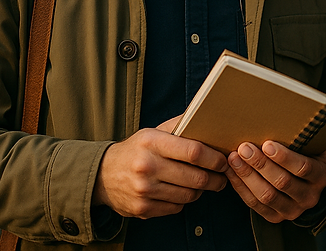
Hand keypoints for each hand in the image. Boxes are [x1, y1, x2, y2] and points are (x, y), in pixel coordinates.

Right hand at [93, 116, 228, 218]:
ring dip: (201, 191)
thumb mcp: (153, 132)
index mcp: (152, 143)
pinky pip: (176, 207)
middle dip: (215, 179)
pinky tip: (182, 191)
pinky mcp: (142, 209)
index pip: (193, 151)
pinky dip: (184, 201)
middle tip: (222, 176)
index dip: (214, 158)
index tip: (223, 160)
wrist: (102, 175)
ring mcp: (144, 190)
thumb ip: (179, 126)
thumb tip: (207, 117)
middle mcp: (147, 166)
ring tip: (204, 183)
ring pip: (189, 195)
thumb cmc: (136, 150)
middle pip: (196, 177)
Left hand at [225, 141, 325, 222]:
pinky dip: (241, 187)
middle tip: (244, 148)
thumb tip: (283, 113)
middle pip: (282, 182)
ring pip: (266, 195)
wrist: (309, 180)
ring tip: (234, 158)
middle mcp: (309, 196)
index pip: (303, 168)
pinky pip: (255, 204)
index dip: (284, 157)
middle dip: (260, 164)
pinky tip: (232, 172)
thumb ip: (302, 134)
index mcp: (321, 175)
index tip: (267, 144)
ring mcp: (293, 209)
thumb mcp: (312, 144)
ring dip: (247, 175)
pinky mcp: (276, 217)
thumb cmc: (307, 153)